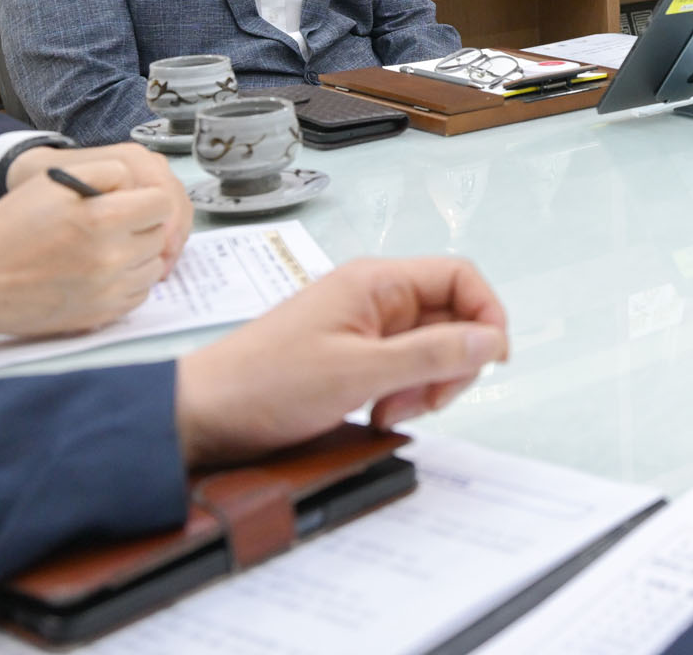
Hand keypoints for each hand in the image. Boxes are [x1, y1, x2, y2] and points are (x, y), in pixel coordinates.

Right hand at [0, 159, 188, 354]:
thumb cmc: (9, 229)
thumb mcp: (54, 180)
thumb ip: (108, 172)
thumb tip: (138, 184)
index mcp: (103, 219)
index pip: (162, 203)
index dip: (145, 200)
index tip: (127, 204)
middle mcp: (112, 257)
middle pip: (159, 235)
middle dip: (140, 227)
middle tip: (109, 227)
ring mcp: (109, 290)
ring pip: (153, 266)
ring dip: (138, 256)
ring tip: (103, 250)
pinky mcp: (102, 315)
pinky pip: (140, 294)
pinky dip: (128, 283)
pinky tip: (101, 274)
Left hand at [174, 256, 508, 467]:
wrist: (199, 416)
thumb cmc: (264, 384)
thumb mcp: (360, 373)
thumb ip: (433, 354)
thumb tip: (492, 339)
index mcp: (376, 282)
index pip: (460, 277)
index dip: (486, 314)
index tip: (491, 359)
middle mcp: (372, 296)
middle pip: (450, 315)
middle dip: (452, 361)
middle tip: (430, 399)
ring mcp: (361, 326)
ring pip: (428, 347)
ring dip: (425, 383)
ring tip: (391, 410)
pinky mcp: (350, 355)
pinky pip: (400, 368)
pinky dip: (401, 393)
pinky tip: (376, 414)